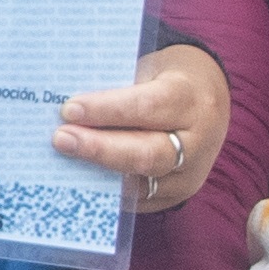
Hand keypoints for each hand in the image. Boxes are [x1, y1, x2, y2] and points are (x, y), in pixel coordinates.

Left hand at [56, 38, 229, 212]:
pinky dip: (105, 190)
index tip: (70, 109)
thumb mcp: (151, 70)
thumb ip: (118, 89)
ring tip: (62, 161)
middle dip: (99, 149)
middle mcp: (197, 142)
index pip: (148, 107)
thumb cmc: (166, 81)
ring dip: (96, 173)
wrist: (207, 104)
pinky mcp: (177, 196)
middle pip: (146, 154)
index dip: (107, 110)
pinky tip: (78, 179)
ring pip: (140, 183)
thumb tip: (69, 109)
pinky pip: (136, 199)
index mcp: (191, 99)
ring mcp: (190, 175)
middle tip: (61, 139)